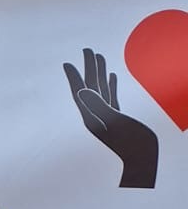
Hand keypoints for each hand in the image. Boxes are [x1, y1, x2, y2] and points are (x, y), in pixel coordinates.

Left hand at [63, 49, 157, 188]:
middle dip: (88, 68)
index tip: (67, 63)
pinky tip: (111, 76)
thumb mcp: (112, 122)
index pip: (80, 92)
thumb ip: (97, 105)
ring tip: (98, 56)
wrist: (142, 159)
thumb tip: (81, 91)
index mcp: (92, 115)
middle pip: (90, 86)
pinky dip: (110, 84)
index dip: (74, 77)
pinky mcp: (118, 116)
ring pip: (101, 89)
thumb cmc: (129, 143)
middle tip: (86, 49)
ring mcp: (107, 115)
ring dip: (99, 72)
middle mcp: (96, 114)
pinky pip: (111, 96)